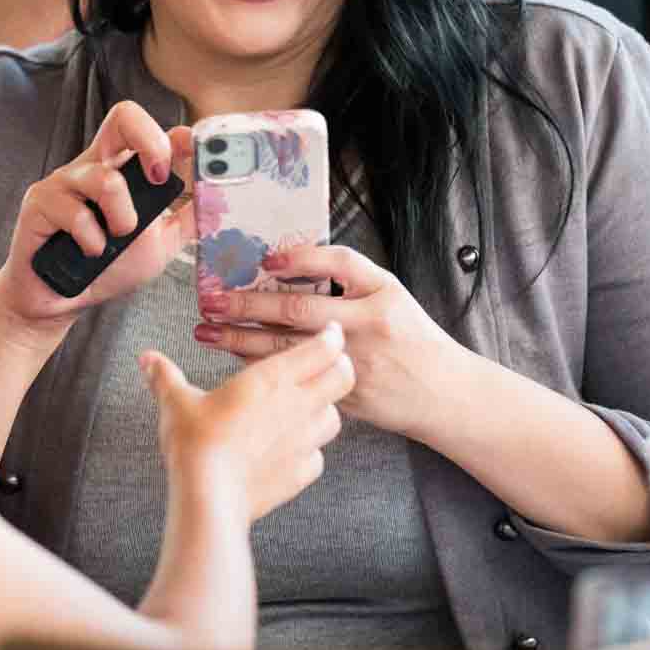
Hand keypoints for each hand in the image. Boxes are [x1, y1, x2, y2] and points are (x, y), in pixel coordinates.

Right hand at [0, 100, 194, 341]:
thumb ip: (186, 219)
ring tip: (117, 239)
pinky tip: (89, 253)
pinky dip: (92, 241)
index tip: (193, 148)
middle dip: (151, 141)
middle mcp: (94, 166)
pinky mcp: (39, 203)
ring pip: (105, 178)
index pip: (147, 130)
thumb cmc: (107, 268)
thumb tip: (219, 196)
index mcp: (122, 170)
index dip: (173, 134)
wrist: (62, 300)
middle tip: (159, 177)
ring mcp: (64, 181)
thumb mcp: (159, 244)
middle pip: (123, 117)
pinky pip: (75, 213)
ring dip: (122, 216)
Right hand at [142, 322, 353, 521]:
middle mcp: (297, 406)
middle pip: (344, 377)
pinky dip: (311, 451)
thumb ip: (165, 377)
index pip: (323, 348)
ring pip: (336, 418)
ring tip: (310, 407)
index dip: (331, 337)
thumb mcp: (175, 402)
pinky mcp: (300, 474)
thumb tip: (147, 359)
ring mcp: (303, 442)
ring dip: (327, 409)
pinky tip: (292, 450)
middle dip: (341, 367)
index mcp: (273, 378)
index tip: (329, 332)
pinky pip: (318, 458)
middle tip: (329, 364)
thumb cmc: (195, 442)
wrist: (209, 497)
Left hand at [193, 245, 460, 438]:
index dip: (298, 258)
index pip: (337, 263)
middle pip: (298, 309)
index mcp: (381, 293)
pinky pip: (293, 376)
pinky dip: (260, 366)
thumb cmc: (413, 338)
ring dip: (241, 338)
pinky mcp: (342, 392)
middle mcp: (367, 324)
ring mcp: (353, 360)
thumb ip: (350, 280)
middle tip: (213, 299)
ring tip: (208, 330)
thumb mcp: (392, 295)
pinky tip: (235, 357)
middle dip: (249, 304)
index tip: (264, 260)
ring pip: (286, 348)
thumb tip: (290, 263)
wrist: (441, 392)